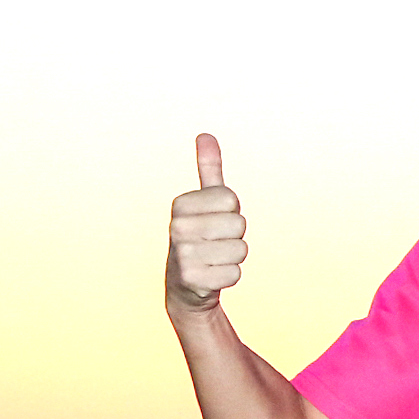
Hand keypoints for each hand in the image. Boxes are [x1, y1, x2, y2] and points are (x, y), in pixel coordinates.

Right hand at [167, 133, 246, 313]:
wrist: (185, 283)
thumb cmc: (202, 235)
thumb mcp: (204, 201)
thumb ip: (209, 169)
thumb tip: (206, 135)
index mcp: (180, 204)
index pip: (232, 199)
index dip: (231, 211)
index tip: (214, 219)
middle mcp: (178, 227)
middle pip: (239, 223)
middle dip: (235, 235)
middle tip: (215, 241)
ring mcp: (183, 254)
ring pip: (241, 249)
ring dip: (234, 256)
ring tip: (213, 258)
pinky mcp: (193, 280)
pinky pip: (236, 273)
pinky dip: (230, 276)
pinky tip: (212, 275)